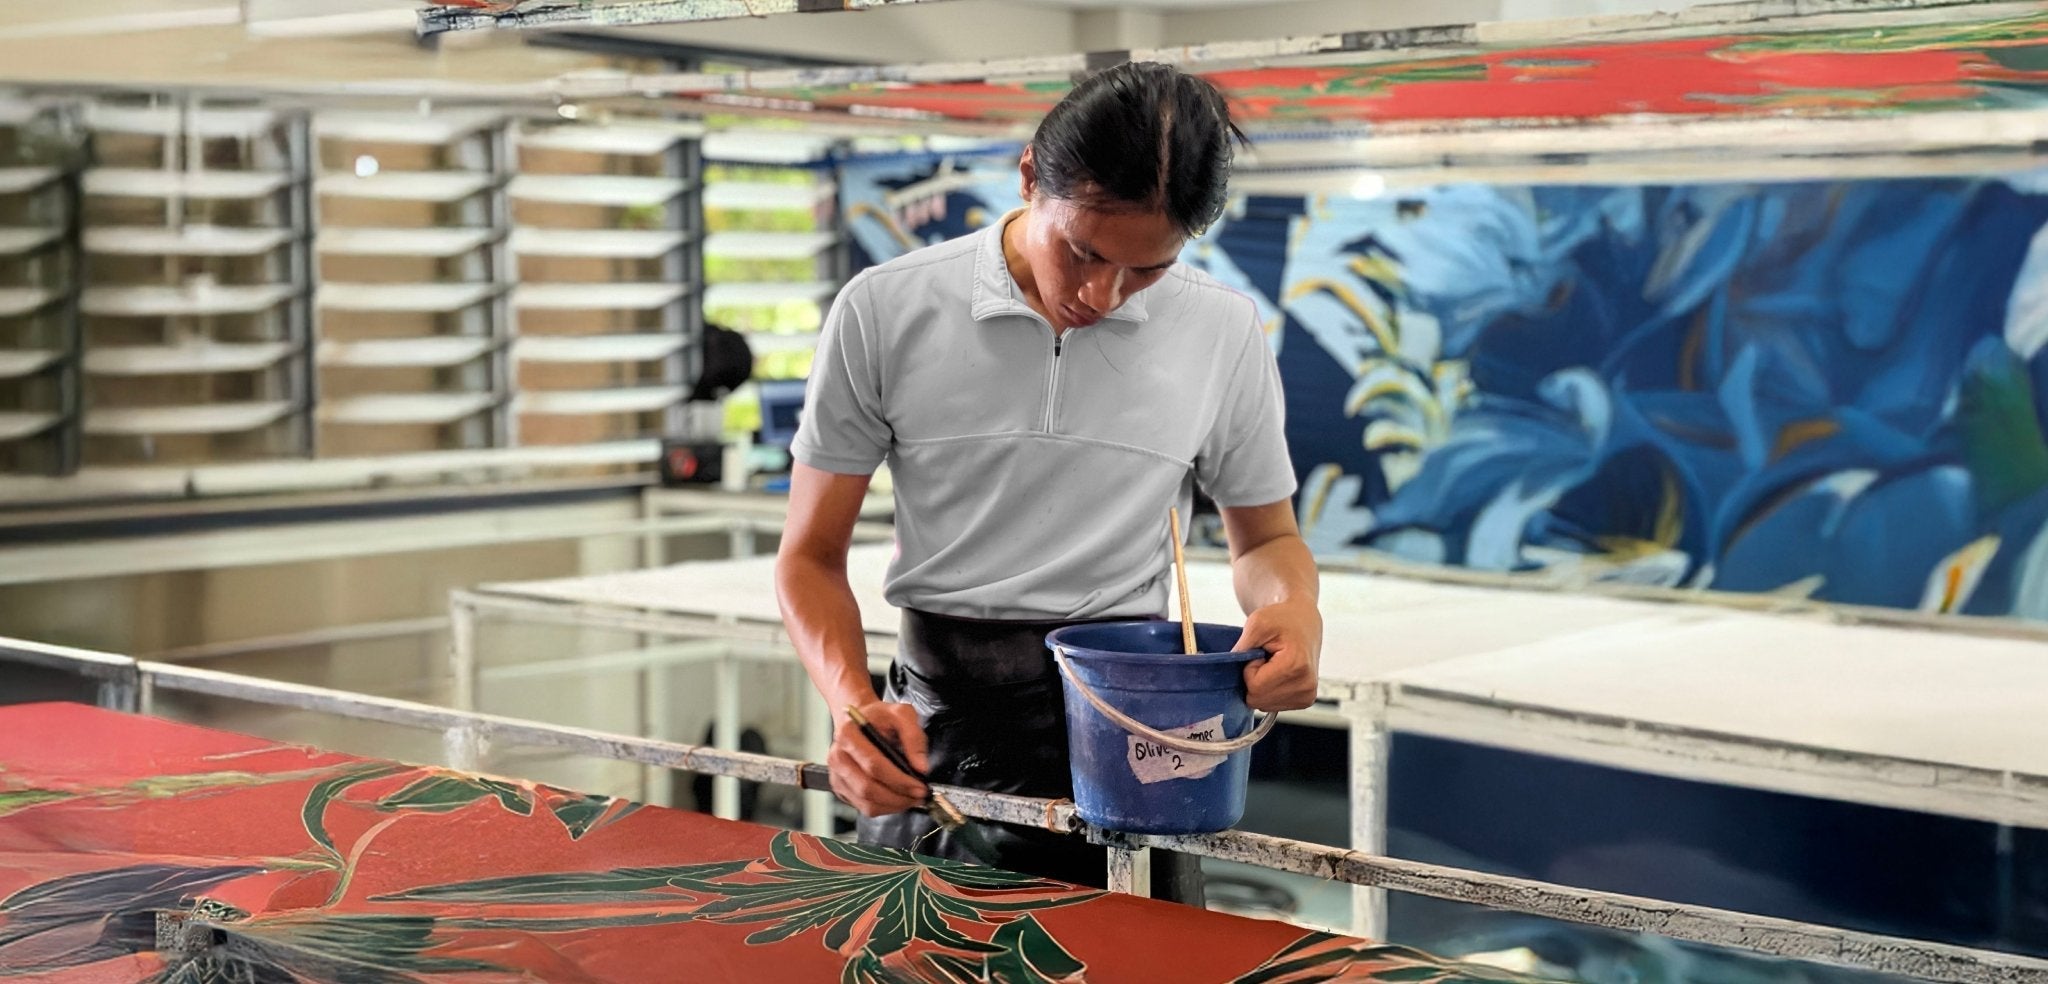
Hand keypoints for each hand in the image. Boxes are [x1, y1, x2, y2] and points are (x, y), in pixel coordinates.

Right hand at [828, 700, 929, 816]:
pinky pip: (863, 807)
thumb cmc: (880, 718)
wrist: (861, 719)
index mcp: (848, 735)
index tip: (919, 785)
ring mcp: (837, 775)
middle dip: (898, 796)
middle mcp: (838, 757)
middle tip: (919, 795)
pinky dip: (884, 808)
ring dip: (893, 805)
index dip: (899, 780)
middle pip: (868, 788)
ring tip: (911, 798)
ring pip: (865, 802)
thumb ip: (914, 737)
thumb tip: (920, 766)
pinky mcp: (841, 787)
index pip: (874, 765)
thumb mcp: (902, 714)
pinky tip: (897, 799)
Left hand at [1234, 598, 1322, 711]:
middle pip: (1258, 700)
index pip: (1255, 687)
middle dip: (1254, 680)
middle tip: (1265, 660)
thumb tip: (1227, 672)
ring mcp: (1307, 695)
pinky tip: (1278, 674)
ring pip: (1263, 705)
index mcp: (1296, 665)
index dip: (1249, 670)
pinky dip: (1269, 690)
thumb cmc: (1282, 619)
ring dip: (1261, 685)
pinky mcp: (1305, 700)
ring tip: (1273, 665)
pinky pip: (1272, 705)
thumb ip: (1242, 648)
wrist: (1304, 621)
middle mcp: (1306, 685)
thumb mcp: (1257, 623)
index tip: (1259, 654)